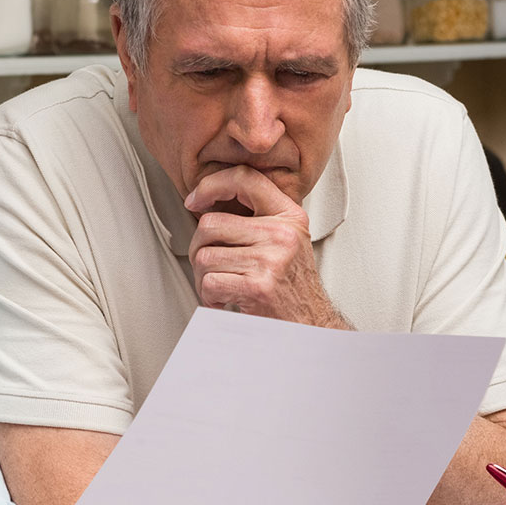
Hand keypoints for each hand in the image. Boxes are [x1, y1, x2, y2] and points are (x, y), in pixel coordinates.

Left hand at [185, 166, 344, 326]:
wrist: (310, 326)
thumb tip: (208, 202)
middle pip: (210, 224)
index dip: (211, 184)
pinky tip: (225, 301)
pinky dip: (209, 297)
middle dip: (199, 249)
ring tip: (221, 287)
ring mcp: (271, 259)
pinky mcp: (258, 286)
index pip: (244, 178)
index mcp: (290, 216)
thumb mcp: (286, 241)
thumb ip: (258, 218)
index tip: (195, 201)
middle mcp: (282, 234)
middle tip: (209, 266)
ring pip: (204, 256)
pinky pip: (210, 282)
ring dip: (203, 278)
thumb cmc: (292, 287)